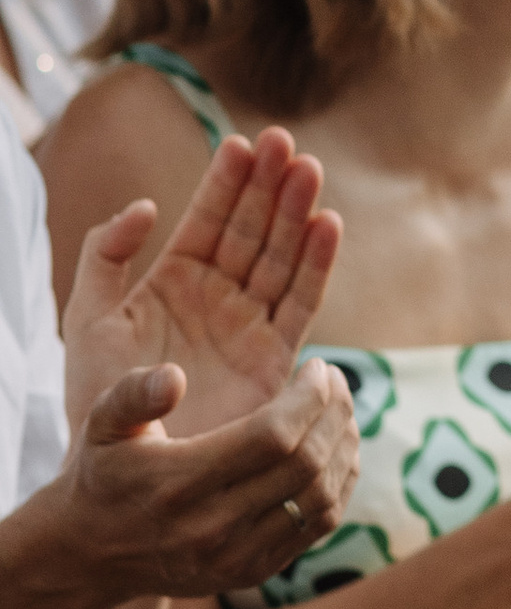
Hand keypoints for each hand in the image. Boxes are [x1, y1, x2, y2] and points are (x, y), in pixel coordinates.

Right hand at [54, 355, 359, 606]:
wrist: (93, 553)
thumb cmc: (105, 474)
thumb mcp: (101, 426)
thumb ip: (133, 394)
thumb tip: (176, 376)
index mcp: (177, 484)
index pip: (271, 438)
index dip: (308, 398)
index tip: (319, 367)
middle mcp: (209, 528)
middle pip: (303, 465)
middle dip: (333, 414)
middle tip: (338, 381)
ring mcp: (235, 557)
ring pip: (319, 498)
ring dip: (343, 446)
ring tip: (342, 410)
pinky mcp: (252, 572)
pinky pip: (317, 527)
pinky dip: (339, 484)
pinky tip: (338, 449)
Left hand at [64, 129, 342, 437]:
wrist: (122, 466)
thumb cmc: (97, 400)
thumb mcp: (85, 319)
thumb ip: (103, 257)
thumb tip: (146, 206)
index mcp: (175, 281)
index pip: (207, 220)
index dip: (225, 182)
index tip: (241, 143)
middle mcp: (219, 297)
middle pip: (252, 230)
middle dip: (269, 185)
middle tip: (286, 141)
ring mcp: (249, 326)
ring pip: (280, 258)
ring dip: (297, 213)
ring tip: (309, 170)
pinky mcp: (275, 360)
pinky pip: (300, 305)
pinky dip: (316, 266)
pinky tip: (327, 225)